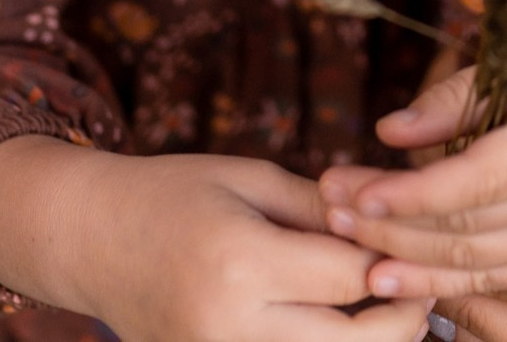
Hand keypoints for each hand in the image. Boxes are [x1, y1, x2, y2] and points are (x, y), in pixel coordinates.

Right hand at [0, 136, 431, 341]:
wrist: (90, 240)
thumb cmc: (173, 194)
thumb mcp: (249, 180)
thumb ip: (322, 208)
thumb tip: (396, 227)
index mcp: (238, 261)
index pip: (351, 275)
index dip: (391, 254)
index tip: (407, 237)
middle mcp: (227, 325)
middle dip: (401, 316)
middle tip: (416, 286)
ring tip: (384, 309)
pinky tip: (338, 324)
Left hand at [318, 0, 506, 299]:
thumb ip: (459, 98)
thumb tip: (390, 132)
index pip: (482, 179)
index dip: (413, 193)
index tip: (354, 190)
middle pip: (472, 226)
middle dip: (392, 222)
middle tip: (328, 200)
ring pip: (481, 263)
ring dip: (407, 256)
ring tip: (346, 239)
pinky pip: (502, 277)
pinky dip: (445, 279)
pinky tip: (395, 274)